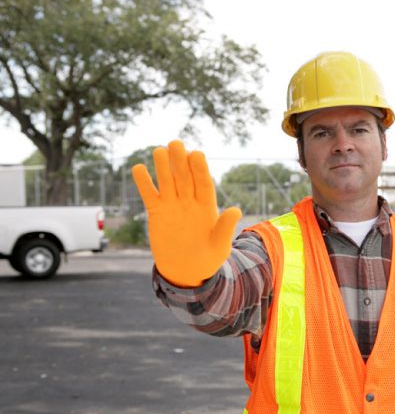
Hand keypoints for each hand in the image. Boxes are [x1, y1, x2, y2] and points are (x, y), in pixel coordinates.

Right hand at [131, 140, 241, 286]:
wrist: (186, 270)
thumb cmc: (207, 259)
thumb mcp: (219, 246)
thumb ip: (225, 228)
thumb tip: (236, 210)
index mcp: (207, 207)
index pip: (203, 184)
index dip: (200, 169)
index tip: (196, 154)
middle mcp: (190, 202)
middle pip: (185, 178)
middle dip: (181, 161)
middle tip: (176, 143)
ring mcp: (173, 205)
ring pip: (167, 181)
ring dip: (163, 166)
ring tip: (159, 150)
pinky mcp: (157, 212)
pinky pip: (149, 194)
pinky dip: (144, 182)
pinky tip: (138, 168)